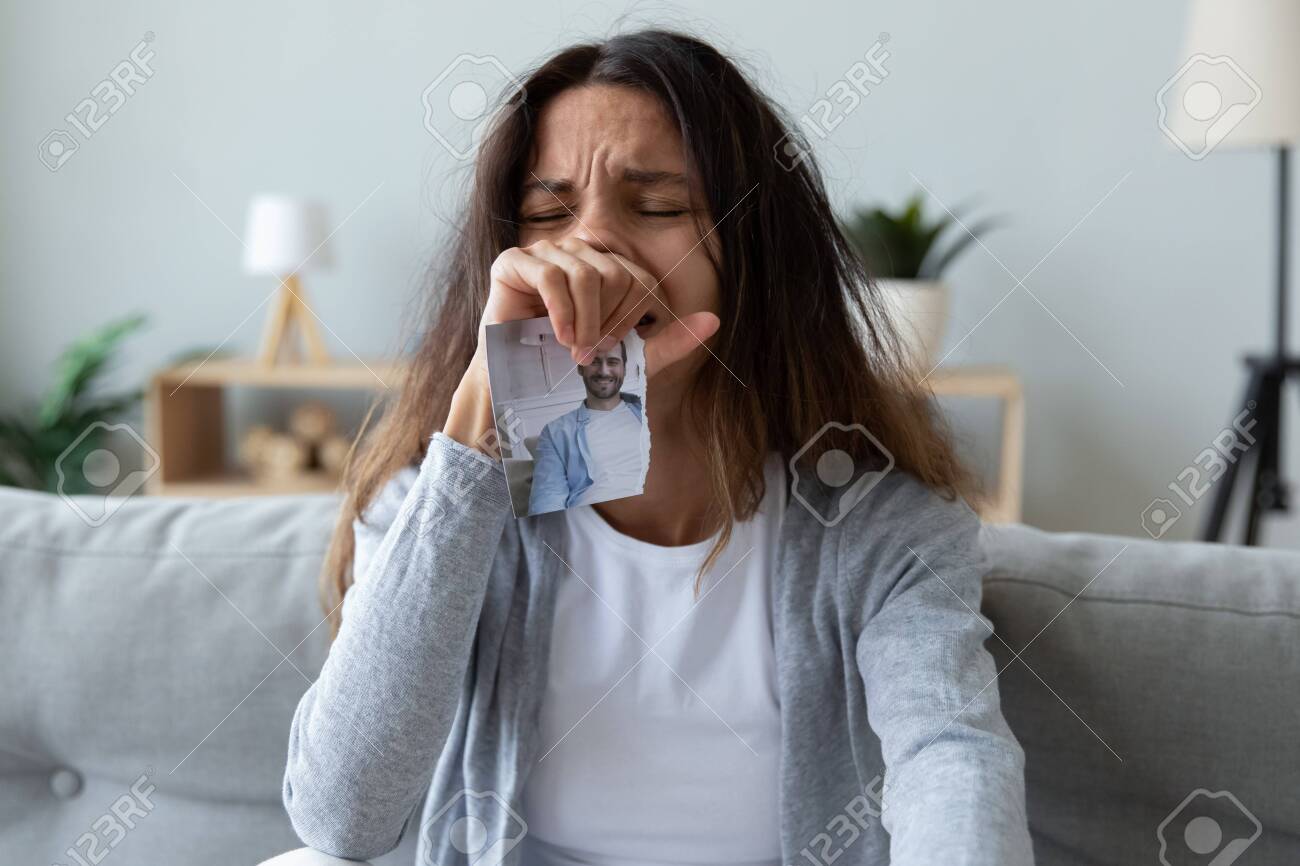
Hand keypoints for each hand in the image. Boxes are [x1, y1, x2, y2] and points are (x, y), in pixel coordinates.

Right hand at [480, 237, 718, 373]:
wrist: (518, 387)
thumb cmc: (571, 369)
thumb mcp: (629, 360)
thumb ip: (670, 341)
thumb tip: (713, 321)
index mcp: (609, 269)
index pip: (640, 281)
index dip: (630, 319)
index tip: (609, 348)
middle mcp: (579, 253)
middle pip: (617, 275)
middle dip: (607, 322)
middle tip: (587, 351)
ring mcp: (545, 253)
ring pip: (586, 274)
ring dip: (584, 321)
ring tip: (570, 347)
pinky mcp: (514, 262)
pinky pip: (550, 274)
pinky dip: (560, 311)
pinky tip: (555, 336)